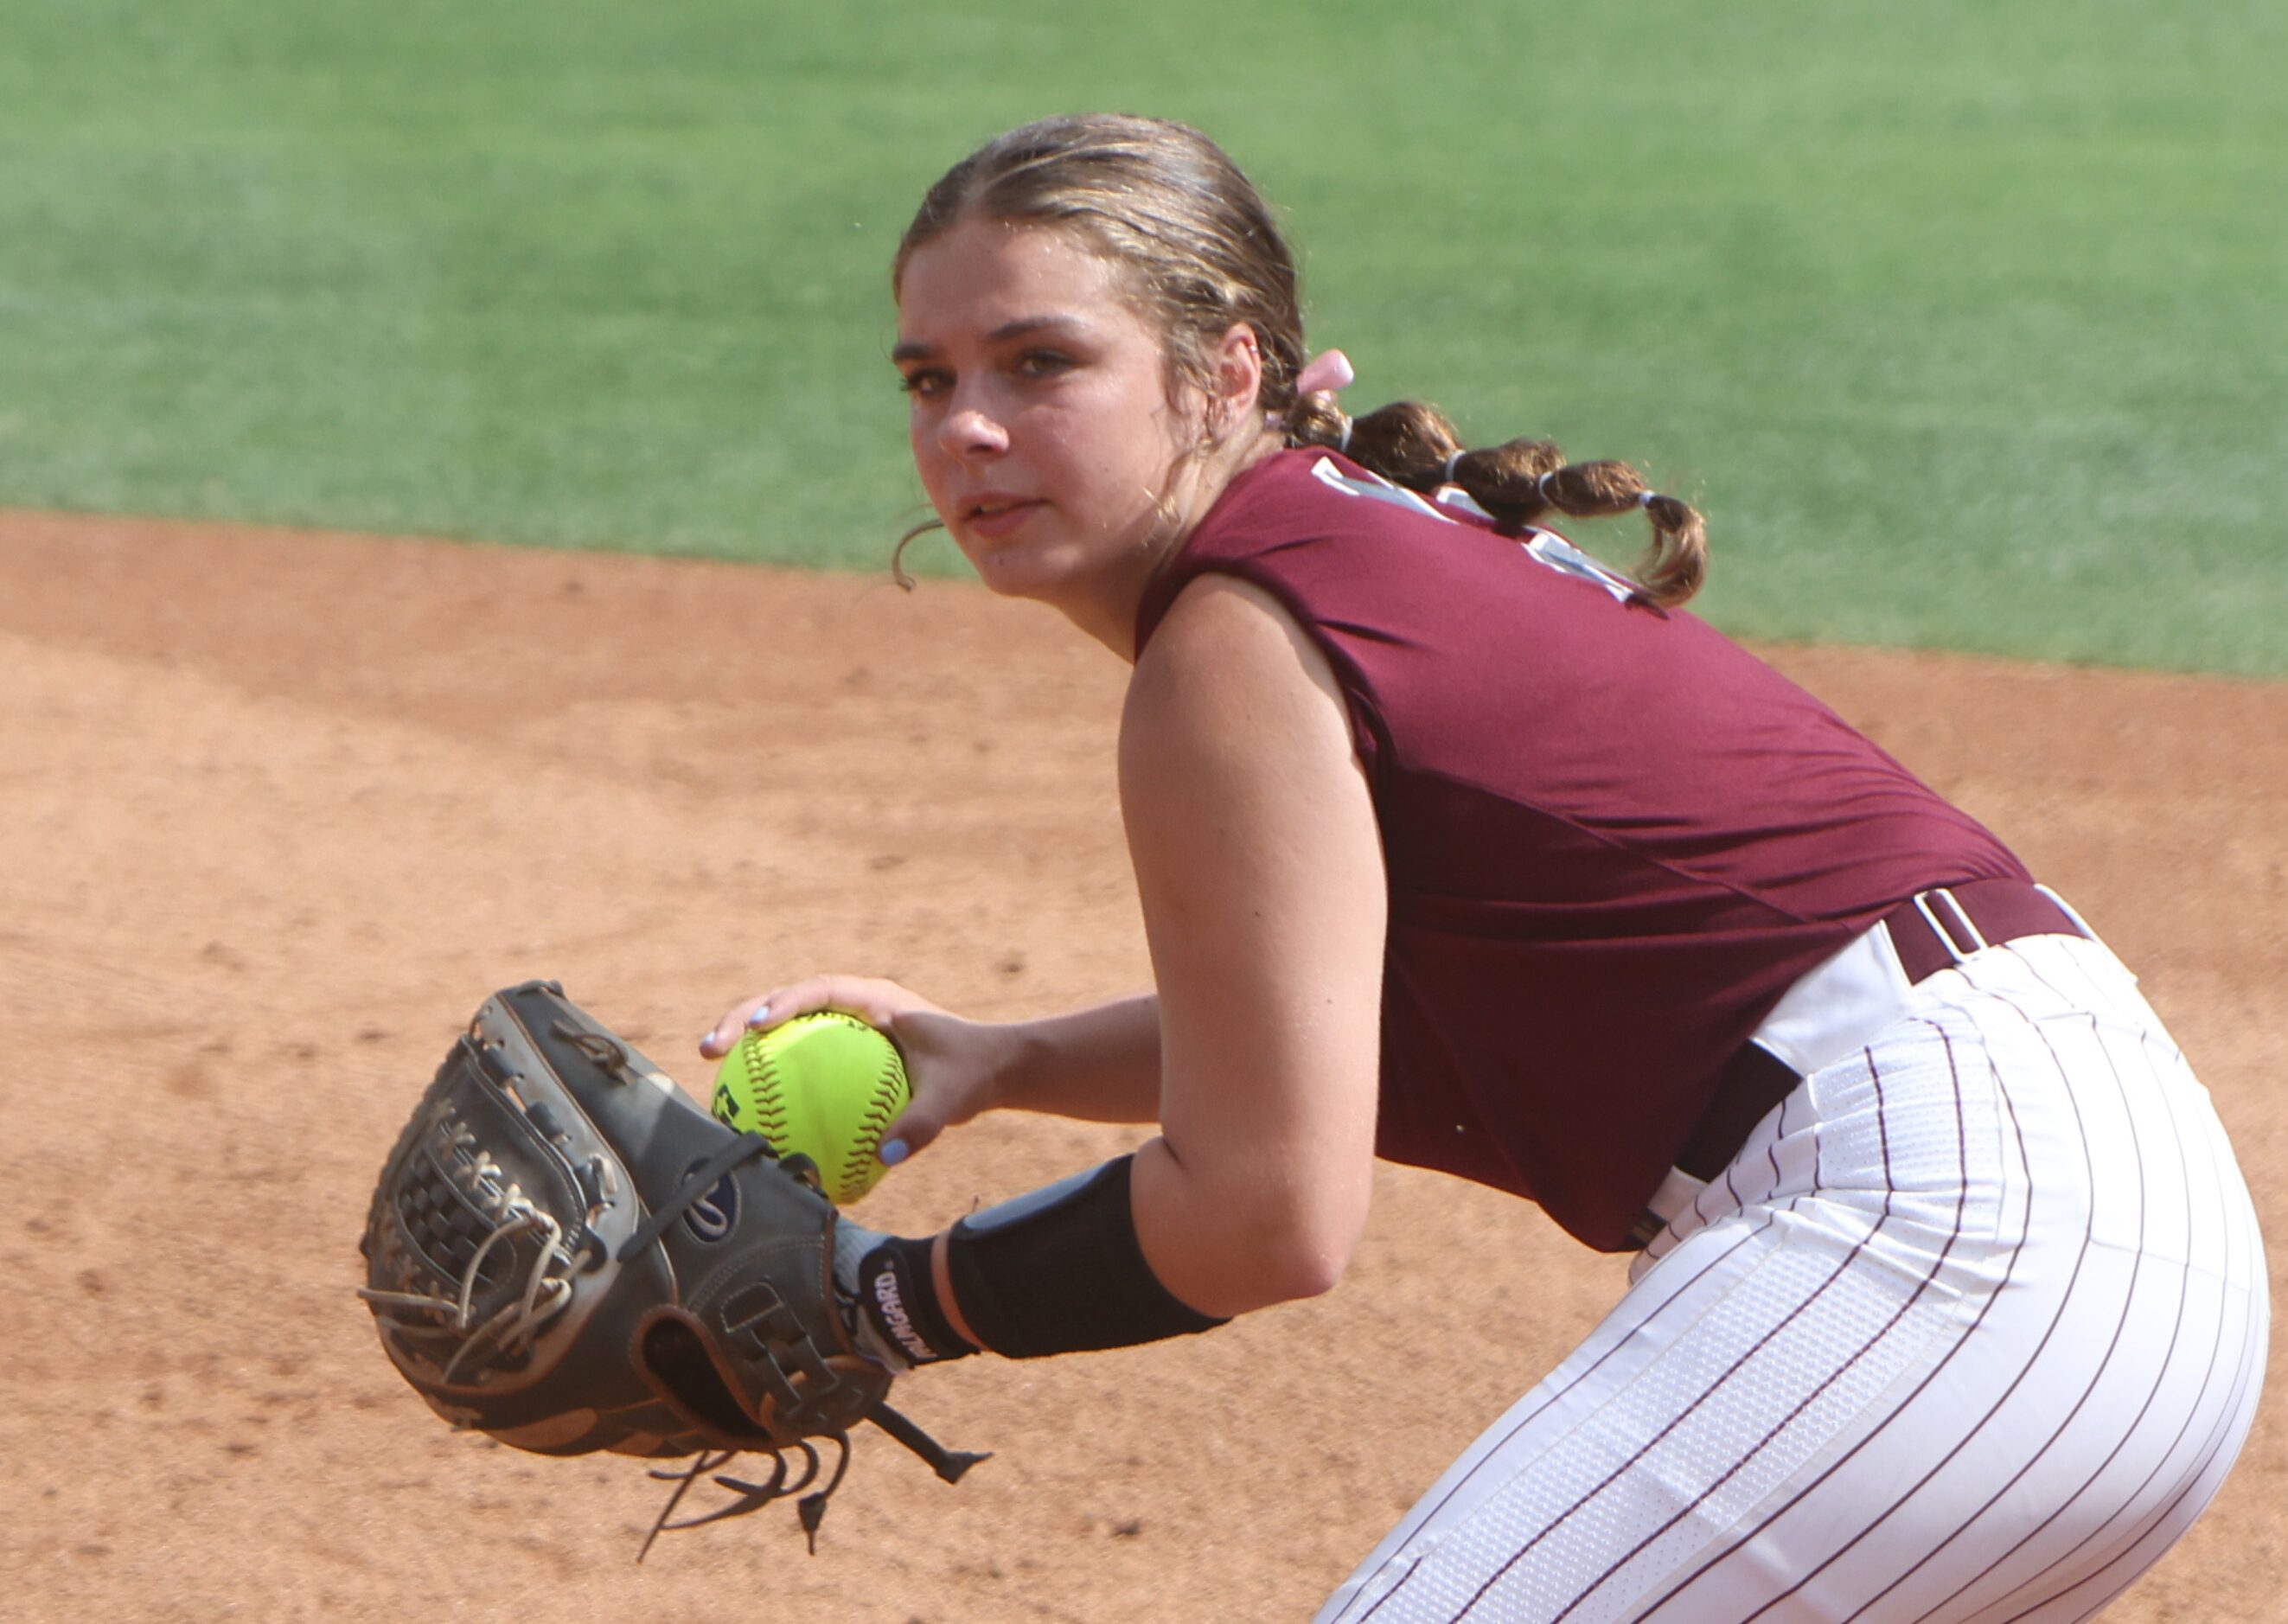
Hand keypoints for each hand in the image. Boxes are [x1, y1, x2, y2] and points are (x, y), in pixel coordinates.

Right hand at [699, 976, 1009, 1165]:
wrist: (991, 1069)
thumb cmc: (972, 1075)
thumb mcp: (953, 1098)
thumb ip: (922, 1124)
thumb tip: (885, 1156)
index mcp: (877, 999)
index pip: (821, 990)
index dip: (785, 1002)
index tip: (757, 1026)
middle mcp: (855, 1004)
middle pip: (787, 1000)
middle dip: (743, 1016)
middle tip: (710, 1048)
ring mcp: (846, 1024)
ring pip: (786, 1024)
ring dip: (746, 1038)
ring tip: (710, 1065)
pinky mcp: (843, 1047)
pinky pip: (800, 1054)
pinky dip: (772, 1071)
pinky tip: (746, 1107)